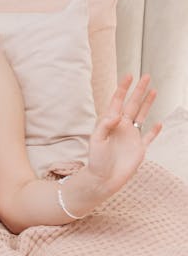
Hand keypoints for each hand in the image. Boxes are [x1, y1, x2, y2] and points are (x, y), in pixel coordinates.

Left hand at [85, 74, 161, 196]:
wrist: (103, 180)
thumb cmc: (96, 160)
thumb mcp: (96, 140)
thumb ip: (104, 125)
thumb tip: (116, 114)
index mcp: (111, 122)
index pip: (118, 101)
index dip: (123, 88)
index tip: (129, 76)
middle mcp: (122, 126)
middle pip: (133, 104)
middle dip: (139, 90)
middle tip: (146, 76)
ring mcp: (132, 137)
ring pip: (142, 115)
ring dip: (148, 103)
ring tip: (154, 90)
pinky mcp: (139, 149)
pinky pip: (149, 137)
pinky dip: (154, 130)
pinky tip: (159, 122)